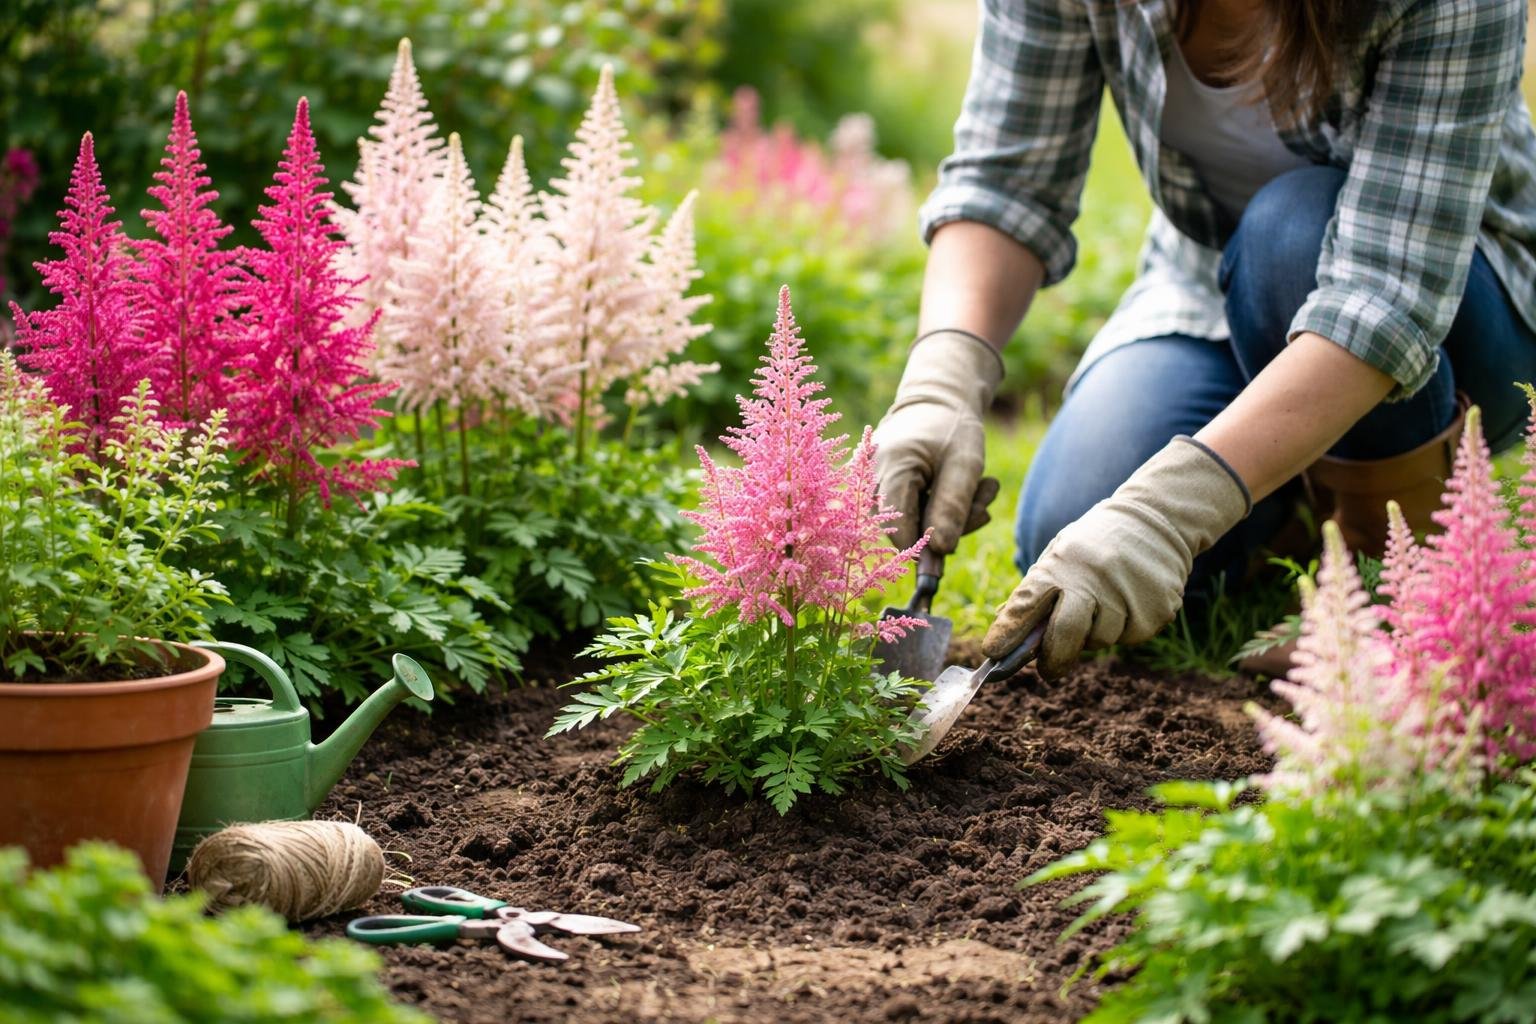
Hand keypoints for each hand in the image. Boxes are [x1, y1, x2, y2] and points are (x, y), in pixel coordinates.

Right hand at [873, 330, 1003, 553]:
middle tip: (985, 501)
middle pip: (907, 529)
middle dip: (952, 522)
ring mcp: (873, 487)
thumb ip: (952, 506)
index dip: (932, 541)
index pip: (901, 533)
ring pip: (912, 523)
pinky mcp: (881, 490)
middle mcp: (871, 482)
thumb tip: (941, 550)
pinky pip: (909, 512)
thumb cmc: (951, 428)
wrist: (935, 402)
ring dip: (952, 515)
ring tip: (983, 488)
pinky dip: (939, 507)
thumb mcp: (964, 464)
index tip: (967, 526)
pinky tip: (964, 490)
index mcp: (890, 470)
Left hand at [982, 437, 1250, 677]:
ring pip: (1101, 639)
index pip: (1026, 605)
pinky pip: (1130, 636)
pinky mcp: (1157, 611)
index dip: (1007, 632)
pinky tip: (1131, 598)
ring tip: (1107, 598)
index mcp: (1062, 564)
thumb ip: (1036, 591)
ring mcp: (1129, 596)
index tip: (992, 654)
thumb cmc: (1096, 542)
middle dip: (1053, 659)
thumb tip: (1006, 629)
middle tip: (1047, 671)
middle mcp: (1094, 579)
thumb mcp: (1061, 554)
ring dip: (1095, 633)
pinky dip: (1125, 627)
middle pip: (1065, 635)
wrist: (1158, 519)